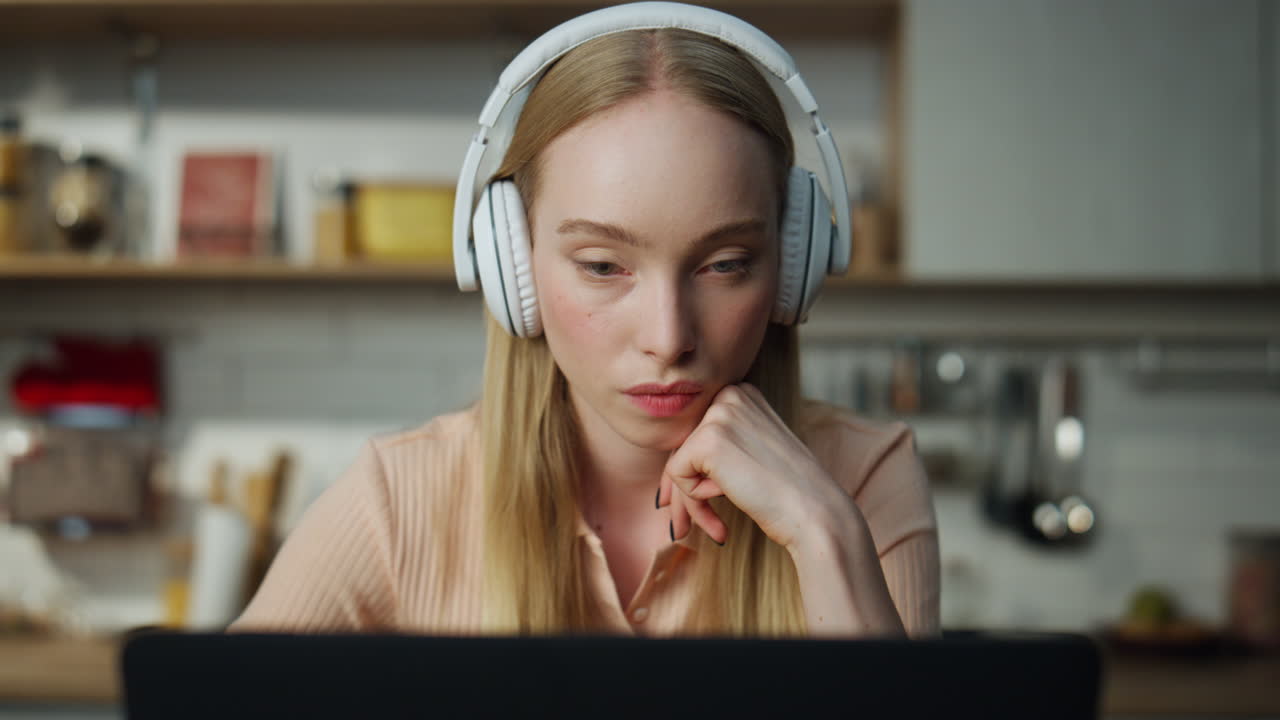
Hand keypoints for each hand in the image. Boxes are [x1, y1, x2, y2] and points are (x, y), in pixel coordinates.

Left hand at [657, 383, 845, 550]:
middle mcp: (730, 394)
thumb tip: (670, 468)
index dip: (692, 472)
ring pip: (677, 463)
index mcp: (743, 392)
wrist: (815, 513)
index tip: (693, 503)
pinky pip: (677, 474)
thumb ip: (720, 446)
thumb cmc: (790, 492)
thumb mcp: (753, 452)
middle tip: (682, 529)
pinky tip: (724, 511)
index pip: (697, 432)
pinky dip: (695, 502)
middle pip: (683, 446)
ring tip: (714, 528)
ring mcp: (719, 413)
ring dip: (690, 503)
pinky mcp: (708, 439)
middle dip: (682, 492)